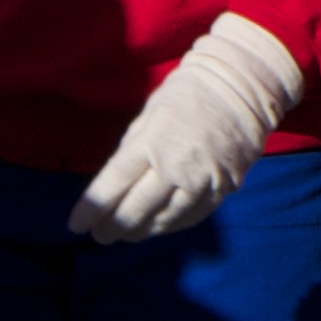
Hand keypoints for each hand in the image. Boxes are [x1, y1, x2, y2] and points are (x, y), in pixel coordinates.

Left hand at [74, 14, 302, 242]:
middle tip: (101, 236)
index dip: (92, 209)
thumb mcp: (149, 116)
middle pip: (136, 209)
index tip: (76, 226)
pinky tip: (161, 226)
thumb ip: (133, 150)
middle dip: (113, 227)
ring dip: (142, 231)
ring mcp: (203, 178)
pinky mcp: (226, 184)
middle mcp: (176, 165)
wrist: (244, 84)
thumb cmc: (188, 93)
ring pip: (165, 218)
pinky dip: (174, 224)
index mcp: (150, 143)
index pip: (113, 185)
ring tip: (128, 235)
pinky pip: (195, 214)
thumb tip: (117, 184)